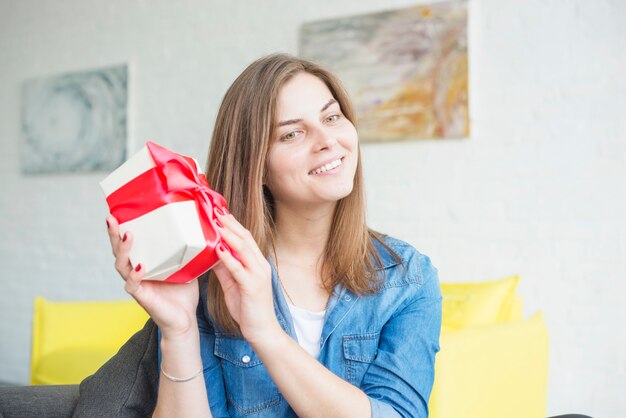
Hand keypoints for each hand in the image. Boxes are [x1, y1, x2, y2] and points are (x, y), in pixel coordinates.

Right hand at [106, 216, 198, 337]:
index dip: (122, 227)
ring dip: (123, 249)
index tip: (118, 210)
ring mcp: (136, 283)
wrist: (185, 318)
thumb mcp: (186, 264)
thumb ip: (187, 248)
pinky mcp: (142, 297)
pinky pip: (133, 284)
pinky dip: (135, 275)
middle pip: (118, 249)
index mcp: (144, 261)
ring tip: (127, 235)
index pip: (129, 241)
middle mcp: (135, 270)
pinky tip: (140, 266)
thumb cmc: (183, 291)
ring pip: (121, 265)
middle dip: (114, 233)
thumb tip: (199, 225)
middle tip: (111, 217)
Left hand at [212, 208, 281, 344]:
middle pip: (245, 238)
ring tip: (215, 223)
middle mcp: (260, 265)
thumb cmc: (248, 310)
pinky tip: (218, 248)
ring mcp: (258, 275)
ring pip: (244, 249)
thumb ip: (225, 269)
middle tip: (215, 210)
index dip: (233, 224)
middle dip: (230, 223)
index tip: (220, 212)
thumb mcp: (233, 285)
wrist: (263, 331)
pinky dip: (228, 257)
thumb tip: (212, 255)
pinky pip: (239, 268)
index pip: (246, 238)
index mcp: (257, 264)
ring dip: (228, 235)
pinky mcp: (252, 286)